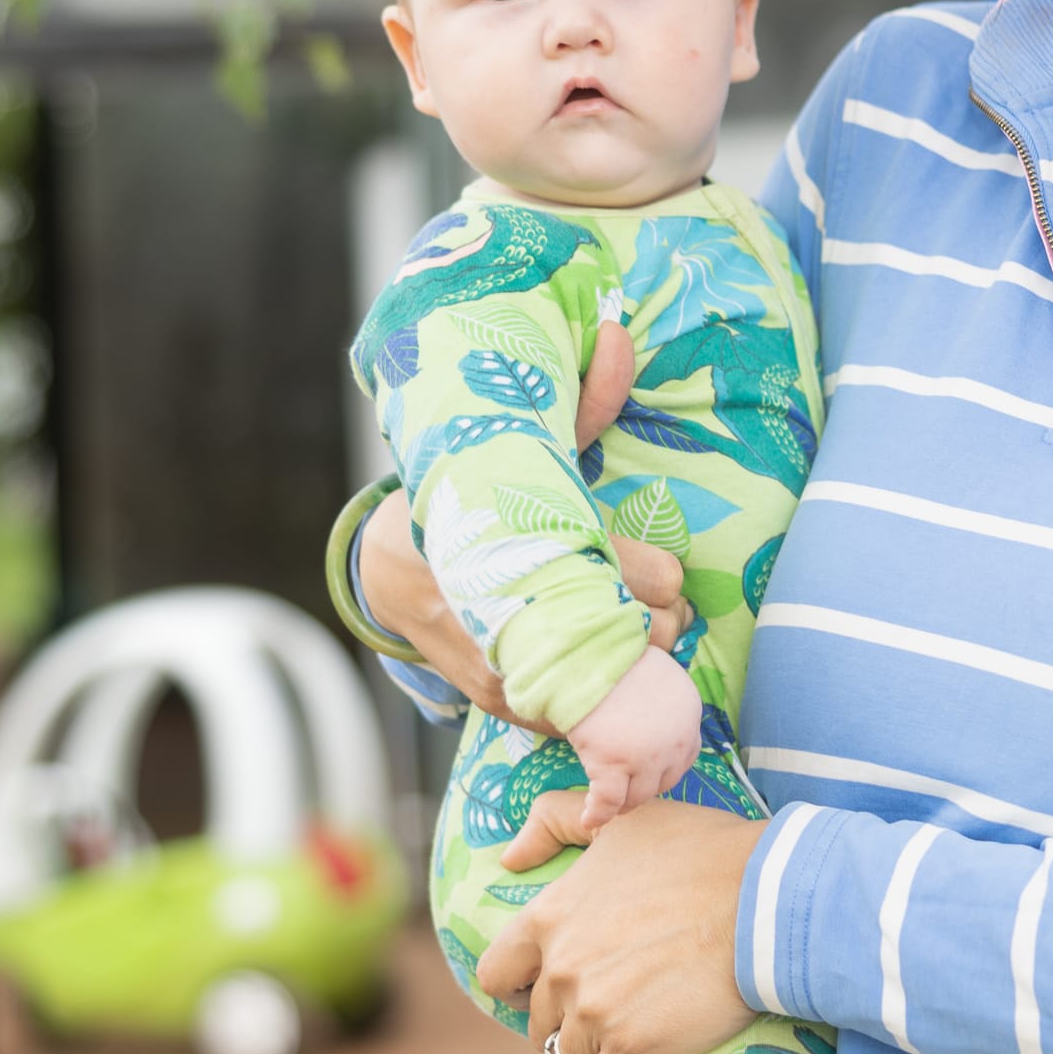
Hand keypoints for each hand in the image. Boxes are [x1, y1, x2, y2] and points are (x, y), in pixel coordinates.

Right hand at [357, 317, 695, 717]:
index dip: (655, 574)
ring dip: (634, 663)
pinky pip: (575, 718)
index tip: (662, 568)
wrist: (390, 571)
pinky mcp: (498, 703)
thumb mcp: (518, 442)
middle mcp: (502, 607)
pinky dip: (598, 699)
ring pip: (609, 683)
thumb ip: (582, 401)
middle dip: (657, 618)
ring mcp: (499, 664)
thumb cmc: (471, 497)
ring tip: (631, 630)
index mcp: (509, 538)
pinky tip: (601, 668)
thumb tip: (623, 335)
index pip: (630, 574)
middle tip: (657, 600)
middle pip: (632, 633)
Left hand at [477, 803, 768, 1053]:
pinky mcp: (632, 1050)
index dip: (517, 987)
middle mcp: (562, 970)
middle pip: (538, 1021)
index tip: (541, 990)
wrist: (764, 898)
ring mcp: (594, 1014)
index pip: (496, 974)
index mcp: (550, 918)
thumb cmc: (702, 850)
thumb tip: (510, 858)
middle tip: (600, 1013)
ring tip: (619, 1043)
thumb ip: (555, 822)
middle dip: (563, 1020)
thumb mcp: (622, 820)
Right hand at [567, 645, 703, 828]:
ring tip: (606, 804)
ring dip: (621, 803)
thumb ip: (663, 701)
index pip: (685, 756)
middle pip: (663, 780)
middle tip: (624, 789)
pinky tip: (587, 819)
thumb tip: (652, 720)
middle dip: (643, 786)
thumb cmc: (612, 656)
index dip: (663, 768)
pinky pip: (607, 802)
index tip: (646, 771)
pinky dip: (597, 814)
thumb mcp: (657, 672)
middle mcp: (675, 739)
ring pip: (637, 796)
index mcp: (690, 713)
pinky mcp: (612, 763)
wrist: (584, 651)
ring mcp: (645, 755)